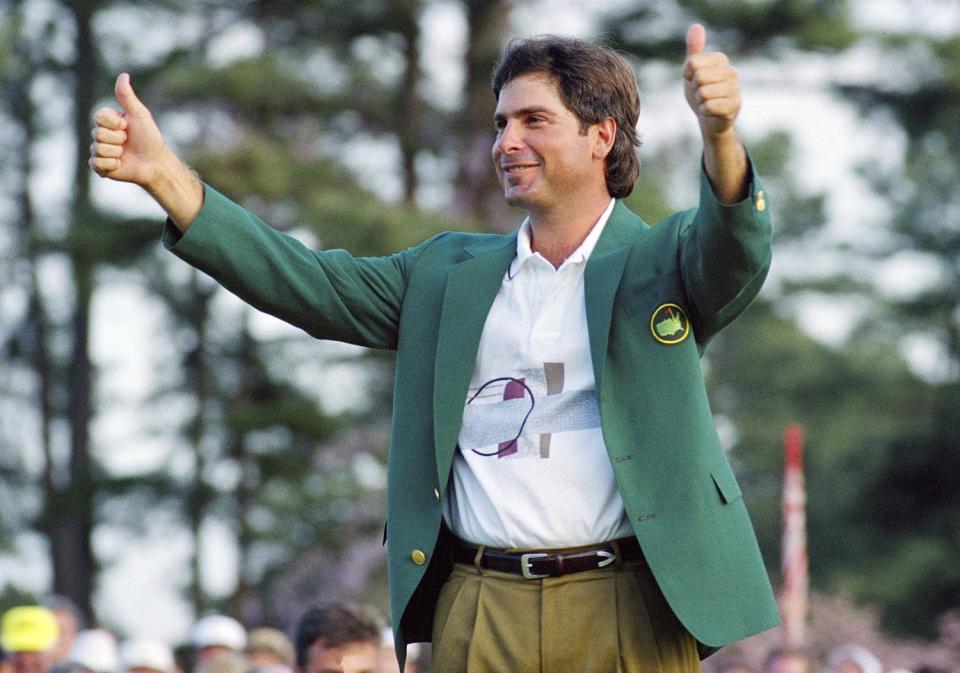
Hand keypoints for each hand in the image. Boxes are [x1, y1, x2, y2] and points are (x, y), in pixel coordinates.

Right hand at [89, 73, 203, 229]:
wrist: (155, 163)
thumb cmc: (149, 138)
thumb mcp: (139, 114)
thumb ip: (127, 96)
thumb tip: (123, 75)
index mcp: (108, 121)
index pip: (99, 117)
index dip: (115, 123)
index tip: (127, 127)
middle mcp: (101, 134)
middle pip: (97, 134)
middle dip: (117, 139)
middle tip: (128, 142)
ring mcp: (100, 150)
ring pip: (98, 149)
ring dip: (116, 153)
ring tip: (126, 154)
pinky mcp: (100, 166)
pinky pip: (96, 163)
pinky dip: (112, 164)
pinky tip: (121, 164)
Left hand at [683, 24, 740, 138]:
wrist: (709, 118)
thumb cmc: (700, 92)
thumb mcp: (693, 70)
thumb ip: (694, 49)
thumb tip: (696, 26)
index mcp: (721, 60)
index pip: (693, 63)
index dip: (687, 76)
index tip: (694, 81)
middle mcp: (732, 71)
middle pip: (699, 78)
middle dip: (694, 90)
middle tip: (701, 94)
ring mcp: (735, 88)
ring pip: (703, 93)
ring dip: (699, 102)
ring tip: (707, 102)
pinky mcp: (735, 105)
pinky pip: (709, 106)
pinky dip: (704, 111)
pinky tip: (711, 111)